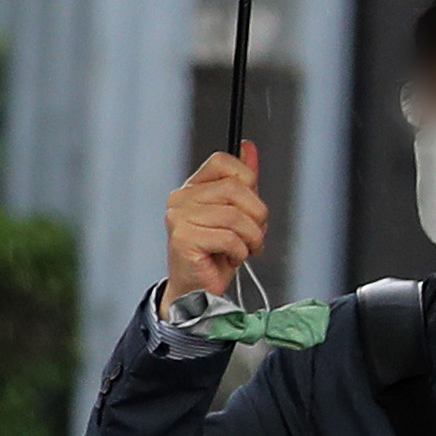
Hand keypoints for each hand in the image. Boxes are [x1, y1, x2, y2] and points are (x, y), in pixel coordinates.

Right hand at [162, 145, 265, 303]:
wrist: (198, 288)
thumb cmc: (215, 252)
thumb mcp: (236, 211)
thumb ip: (243, 180)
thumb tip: (248, 148)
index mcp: (192, 188)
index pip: (222, 162)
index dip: (246, 179)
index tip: (248, 204)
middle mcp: (181, 199)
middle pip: (235, 188)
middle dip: (256, 215)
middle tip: (253, 234)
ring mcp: (179, 218)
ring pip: (235, 216)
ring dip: (251, 238)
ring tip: (243, 249)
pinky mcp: (183, 239)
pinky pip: (229, 238)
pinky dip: (239, 252)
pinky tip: (229, 257)